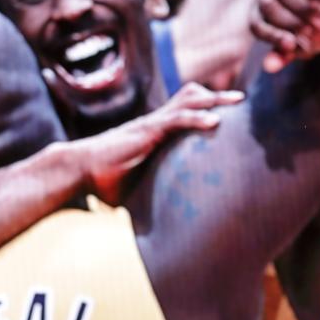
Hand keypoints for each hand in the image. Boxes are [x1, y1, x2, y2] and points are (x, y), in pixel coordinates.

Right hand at [78, 82, 243, 203]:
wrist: (78, 171)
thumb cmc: (103, 181)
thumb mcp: (135, 187)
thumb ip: (150, 194)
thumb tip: (159, 222)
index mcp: (154, 131)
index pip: (184, 111)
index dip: (206, 107)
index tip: (230, 112)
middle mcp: (155, 122)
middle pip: (192, 99)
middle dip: (218, 97)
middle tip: (241, 100)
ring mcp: (151, 124)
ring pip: (188, 102)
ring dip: (214, 100)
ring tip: (237, 101)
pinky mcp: (146, 131)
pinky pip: (176, 120)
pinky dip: (197, 118)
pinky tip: (215, 121)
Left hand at [251, 0, 319, 73]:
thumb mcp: (311, 43)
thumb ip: (288, 52)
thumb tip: (268, 67)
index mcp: (263, 11)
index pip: (256, 24)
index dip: (271, 36)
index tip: (291, 44)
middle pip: (266, 5)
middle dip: (289, 21)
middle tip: (309, 29)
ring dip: (300, 5)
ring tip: (317, 13)